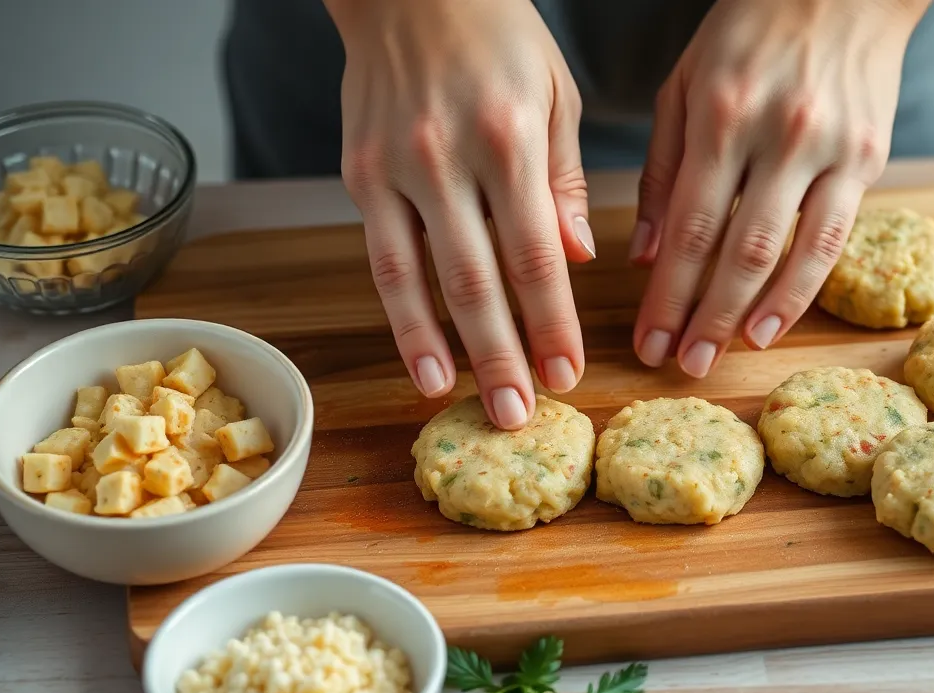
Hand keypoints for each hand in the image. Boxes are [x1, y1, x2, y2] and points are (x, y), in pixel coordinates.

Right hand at [328, 0, 594, 428]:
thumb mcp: (556, 95)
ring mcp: (394, 169)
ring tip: (467, 405)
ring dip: (446, 352)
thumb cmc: (497, 36)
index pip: (535, 255)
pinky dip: (400, 318)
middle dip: (503, 355)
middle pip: (478, 281)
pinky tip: (421, 363)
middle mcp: (446, 158)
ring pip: (420, 281)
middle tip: (521, 413)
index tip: (568, 372)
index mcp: (509, 138)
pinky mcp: (358, 175)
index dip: (551, 323)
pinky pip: (382, 260)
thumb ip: (565, 183)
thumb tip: (575, 259)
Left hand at [631, 0, 926, 375]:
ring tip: (723, 356)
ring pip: (789, 252)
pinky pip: (834, 238)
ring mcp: (830, 147)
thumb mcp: (685, 86)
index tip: (646, 341)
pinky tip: (774, 323)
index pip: (689, 225)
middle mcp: (778, 134)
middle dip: (703, 317)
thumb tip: (647, 257)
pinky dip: (803, 288)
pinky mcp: (869, 157)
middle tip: (679, 365)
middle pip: (736, 250)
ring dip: (753, 314)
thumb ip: (663, 171)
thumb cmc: (749, 32)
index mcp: (722, 114)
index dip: (667, 293)